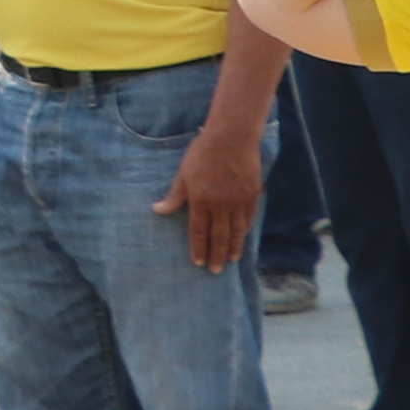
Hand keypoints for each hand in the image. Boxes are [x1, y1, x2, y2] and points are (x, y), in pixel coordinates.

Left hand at [158, 99, 266, 274]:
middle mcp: (221, 205)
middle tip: (215, 271)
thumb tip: (157, 210)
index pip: (199, 231)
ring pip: (237, 231)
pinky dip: (245, 230)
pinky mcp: (252, 195)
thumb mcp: (183, 174)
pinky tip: (243, 238)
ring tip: (231, 260)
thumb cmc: (202, 153)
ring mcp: (239, 201)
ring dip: (233, 247)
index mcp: (201, 201)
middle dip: (216, 255)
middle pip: (219, 236)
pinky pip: (249, 218)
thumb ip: (174, 196)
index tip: (197, 262)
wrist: (232, 138)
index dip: (198, 248)